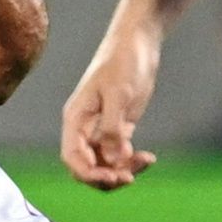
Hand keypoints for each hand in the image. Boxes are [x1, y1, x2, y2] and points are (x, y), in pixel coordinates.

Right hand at [60, 43, 159, 189]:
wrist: (138, 43)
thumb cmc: (123, 62)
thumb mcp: (119, 94)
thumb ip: (112, 128)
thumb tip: (112, 159)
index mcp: (76, 119)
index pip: (72, 158)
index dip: (88, 174)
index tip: (113, 177)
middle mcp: (85, 128)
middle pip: (87, 167)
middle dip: (106, 177)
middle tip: (130, 178)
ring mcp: (101, 129)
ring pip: (105, 164)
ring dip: (122, 170)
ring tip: (146, 162)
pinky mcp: (119, 127)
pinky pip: (120, 155)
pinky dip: (132, 161)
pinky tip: (149, 157)